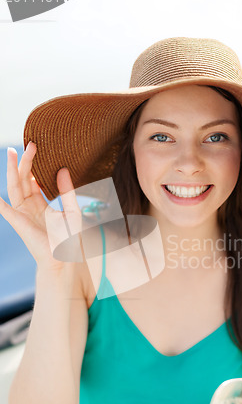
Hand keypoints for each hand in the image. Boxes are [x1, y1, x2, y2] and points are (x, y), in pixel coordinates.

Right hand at [0, 142, 81, 269]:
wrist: (64, 259)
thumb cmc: (70, 239)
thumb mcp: (72, 210)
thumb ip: (68, 191)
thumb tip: (63, 169)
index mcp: (42, 204)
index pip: (35, 181)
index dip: (36, 166)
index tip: (39, 149)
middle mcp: (30, 207)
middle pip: (23, 180)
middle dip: (25, 162)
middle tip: (30, 144)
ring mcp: (22, 213)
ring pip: (14, 187)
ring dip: (13, 170)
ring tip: (13, 152)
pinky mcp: (18, 221)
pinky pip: (3, 207)